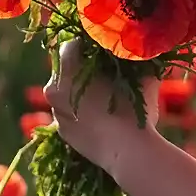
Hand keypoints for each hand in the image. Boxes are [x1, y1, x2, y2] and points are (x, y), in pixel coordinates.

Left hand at [46, 40, 159, 175]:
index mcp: (67, 69)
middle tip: (107, 70)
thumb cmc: (134, 108)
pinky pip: (70, 113)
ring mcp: (56, 113)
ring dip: (82, 89)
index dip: (89, 43)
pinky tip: (102, 116)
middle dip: (83, 67)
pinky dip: (82, 111)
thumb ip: (138, 59)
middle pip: (65, 69)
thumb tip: (142, 49)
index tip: (105, 47)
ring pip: (67, 92)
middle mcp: (53, 89)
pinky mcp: (62, 132)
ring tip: (106, 95)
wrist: (128, 153)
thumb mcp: (143, 76)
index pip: (70, 44)